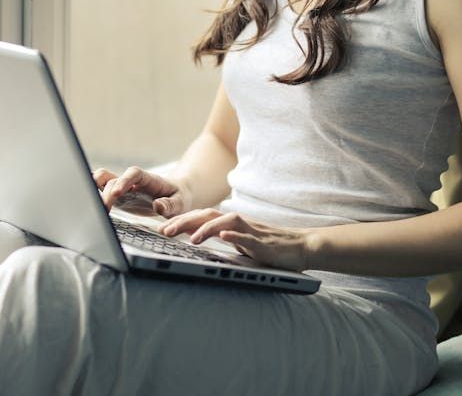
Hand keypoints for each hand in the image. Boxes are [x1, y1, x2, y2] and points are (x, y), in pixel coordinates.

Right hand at [93, 166, 190, 216]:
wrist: (176, 196)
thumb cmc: (178, 198)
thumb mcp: (180, 202)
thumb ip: (170, 205)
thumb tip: (158, 206)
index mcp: (149, 179)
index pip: (134, 174)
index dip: (124, 181)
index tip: (117, 192)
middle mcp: (133, 181)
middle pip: (114, 179)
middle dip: (106, 192)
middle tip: (104, 209)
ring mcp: (123, 188)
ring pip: (103, 180)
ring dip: (95, 190)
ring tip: (95, 208)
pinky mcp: (118, 196)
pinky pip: (101, 189)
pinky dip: (93, 192)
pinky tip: (87, 202)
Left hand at [157, 208, 311, 270]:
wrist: (301, 246)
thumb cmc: (268, 246)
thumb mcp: (239, 242)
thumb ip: (222, 238)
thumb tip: (196, 239)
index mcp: (230, 223)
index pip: (200, 217)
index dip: (180, 220)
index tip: (161, 227)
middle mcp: (238, 222)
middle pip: (207, 215)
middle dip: (184, 222)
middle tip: (164, 232)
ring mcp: (251, 230)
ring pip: (225, 222)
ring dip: (206, 228)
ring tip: (191, 238)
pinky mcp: (263, 242)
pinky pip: (248, 237)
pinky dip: (235, 236)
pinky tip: (224, 237)